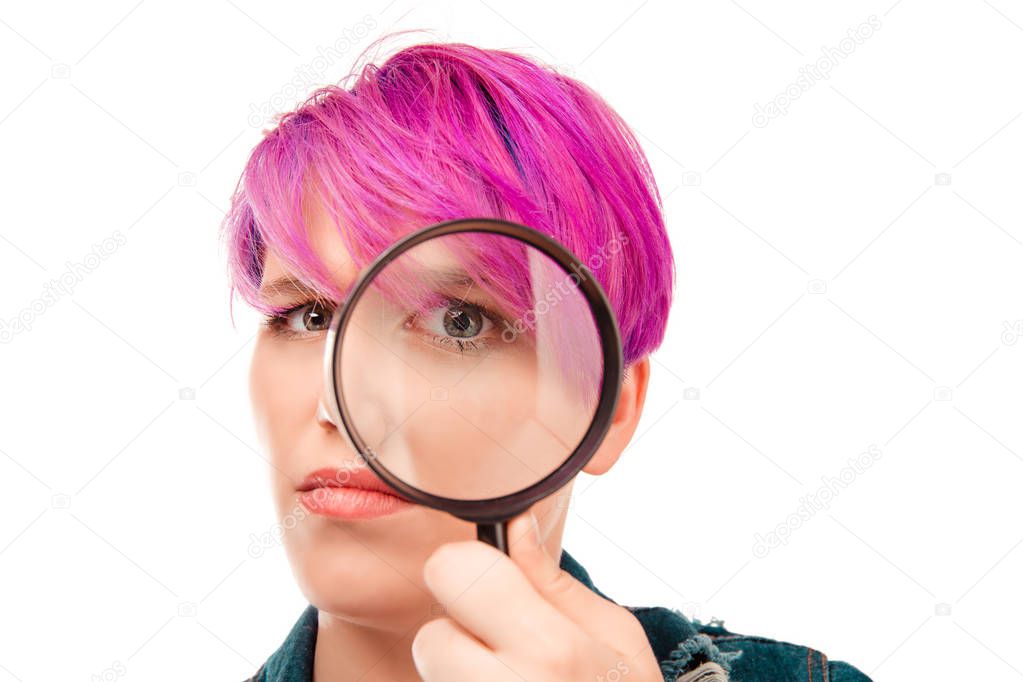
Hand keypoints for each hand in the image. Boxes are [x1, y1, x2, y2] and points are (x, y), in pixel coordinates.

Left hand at [411, 510, 662, 680]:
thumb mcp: (613, 636)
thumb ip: (551, 582)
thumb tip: (514, 527)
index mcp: (549, 647)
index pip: (451, 569)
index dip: (467, 569)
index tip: (490, 583)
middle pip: (431, 636)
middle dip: (461, 637)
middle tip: (503, 650)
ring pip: (434, 675)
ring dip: (460, 675)